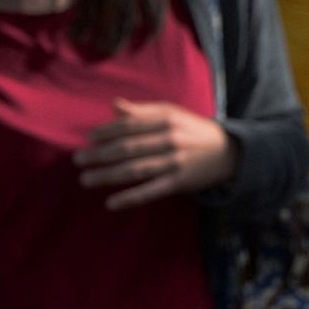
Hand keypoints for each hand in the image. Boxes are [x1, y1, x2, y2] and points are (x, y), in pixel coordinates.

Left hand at [74, 99, 237, 210]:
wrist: (230, 151)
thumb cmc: (194, 130)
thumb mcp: (173, 114)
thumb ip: (143, 111)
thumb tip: (114, 105)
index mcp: (167, 119)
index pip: (129, 125)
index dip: (105, 132)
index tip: (89, 139)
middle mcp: (170, 139)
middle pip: (127, 148)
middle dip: (99, 154)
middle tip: (77, 160)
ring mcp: (175, 162)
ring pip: (135, 170)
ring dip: (107, 175)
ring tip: (86, 179)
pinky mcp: (180, 182)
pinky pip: (151, 191)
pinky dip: (131, 198)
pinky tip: (111, 203)